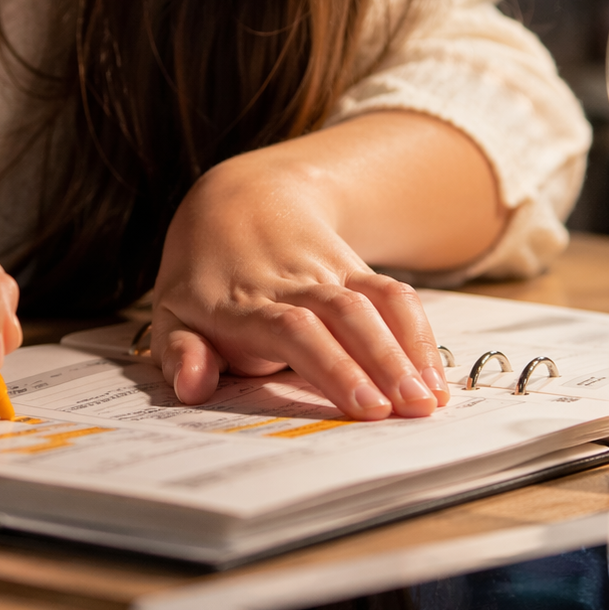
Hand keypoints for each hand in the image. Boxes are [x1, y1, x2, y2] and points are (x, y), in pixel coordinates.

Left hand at [151, 155, 450, 419]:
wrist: (241, 198)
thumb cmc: (203, 276)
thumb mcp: (172, 313)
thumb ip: (181, 354)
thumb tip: (192, 387)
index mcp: (240, 303)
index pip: (292, 331)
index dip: (332, 366)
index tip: (364, 405)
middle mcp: (290, 283)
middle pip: (343, 317)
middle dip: (380, 363)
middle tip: (410, 411)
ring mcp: (329, 272)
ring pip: (374, 304)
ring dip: (407, 350)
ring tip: (431, 399)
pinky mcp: (356, 268)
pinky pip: (393, 294)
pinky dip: (418, 333)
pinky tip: (436, 375)